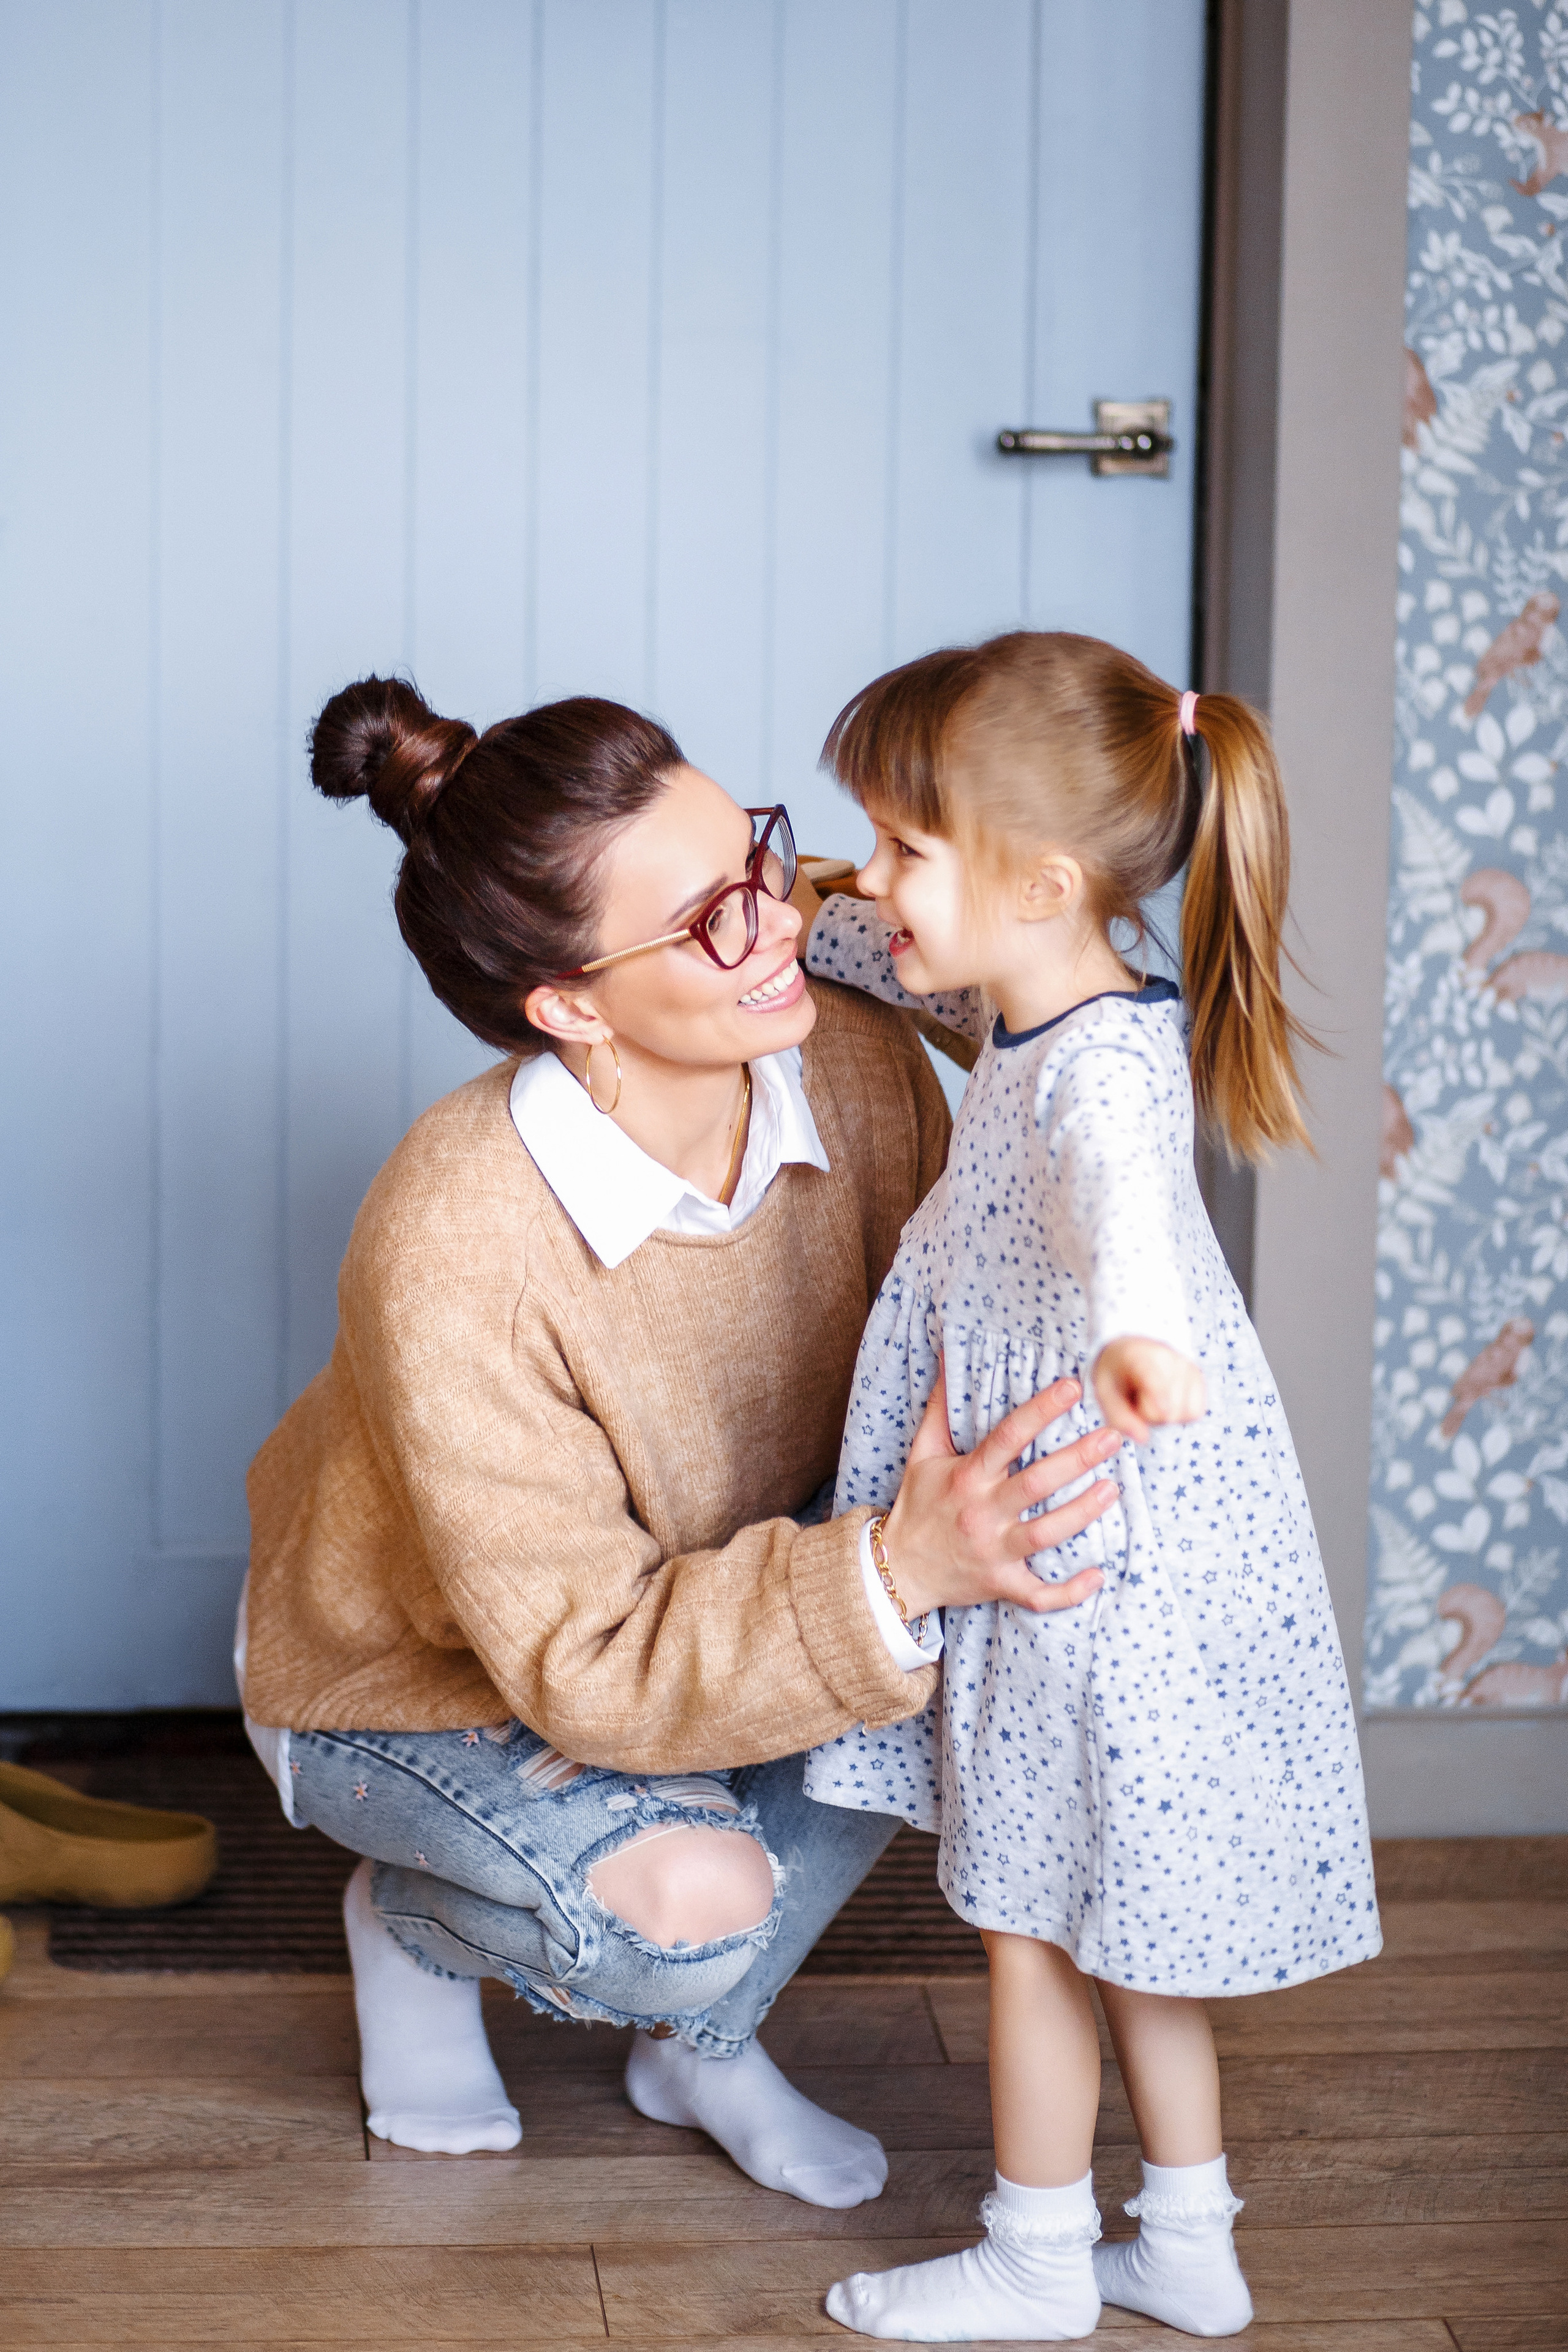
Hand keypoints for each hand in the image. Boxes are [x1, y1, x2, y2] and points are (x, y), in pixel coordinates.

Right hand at [881, 1363, 1119, 1619]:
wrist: (900, 1567)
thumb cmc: (918, 1505)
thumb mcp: (922, 1453)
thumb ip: (939, 1408)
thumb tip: (946, 1357)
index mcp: (967, 1477)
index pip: (1007, 1437)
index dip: (1041, 1410)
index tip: (1073, 1387)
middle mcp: (981, 1513)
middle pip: (1036, 1484)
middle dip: (1077, 1460)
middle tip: (1114, 1436)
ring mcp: (993, 1552)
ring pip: (1045, 1534)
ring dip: (1082, 1512)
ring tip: (1113, 1488)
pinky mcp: (1001, 1584)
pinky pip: (1038, 1594)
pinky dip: (1069, 1591)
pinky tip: (1098, 1575)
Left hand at [1093, 1337, 1206, 1443]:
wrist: (1134, 1348)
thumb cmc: (1118, 1374)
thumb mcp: (1105, 1393)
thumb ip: (1119, 1417)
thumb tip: (1143, 1439)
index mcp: (1136, 1356)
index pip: (1152, 1377)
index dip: (1159, 1395)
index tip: (1162, 1411)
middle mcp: (1167, 1357)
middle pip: (1166, 1410)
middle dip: (1148, 1416)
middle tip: (1137, 1399)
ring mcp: (1186, 1366)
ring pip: (1184, 1413)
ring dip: (1165, 1416)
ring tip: (1152, 1398)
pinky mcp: (1199, 1377)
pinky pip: (1195, 1412)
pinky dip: (1181, 1414)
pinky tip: (1167, 1400)